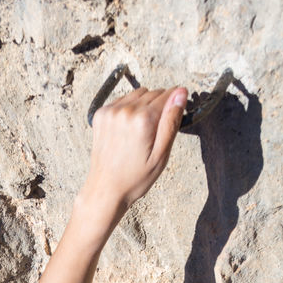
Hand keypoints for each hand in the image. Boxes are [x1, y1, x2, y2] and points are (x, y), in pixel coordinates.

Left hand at [79, 85, 186, 217]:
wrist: (106, 190)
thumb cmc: (135, 178)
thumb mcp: (162, 155)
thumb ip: (172, 121)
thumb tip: (181, 93)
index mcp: (143, 120)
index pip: (168, 95)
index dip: (174, 106)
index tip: (171, 119)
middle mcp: (125, 110)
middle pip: (153, 93)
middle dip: (158, 108)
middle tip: (153, 134)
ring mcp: (111, 111)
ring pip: (138, 94)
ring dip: (143, 106)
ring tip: (140, 132)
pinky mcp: (101, 114)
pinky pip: (122, 100)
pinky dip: (128, 109)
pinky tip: (127, 130)